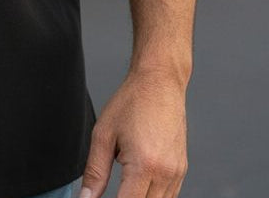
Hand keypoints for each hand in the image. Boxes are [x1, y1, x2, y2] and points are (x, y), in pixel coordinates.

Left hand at [80, 70, 187, 197]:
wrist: (160, 82)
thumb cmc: (132, 101)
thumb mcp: (103, 134)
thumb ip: (94, 171)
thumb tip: (86, 197)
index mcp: (144, 165)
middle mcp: (165, 173)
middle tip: (114, 189)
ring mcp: (177, 173)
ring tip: (124, 186)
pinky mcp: (182, 170)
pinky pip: (168, 197)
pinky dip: (152, 197)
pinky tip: (138, 186)